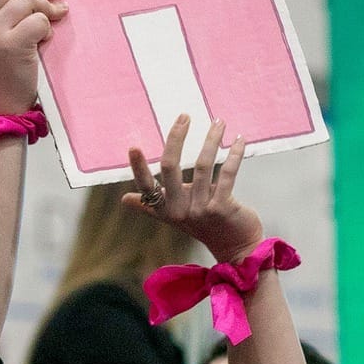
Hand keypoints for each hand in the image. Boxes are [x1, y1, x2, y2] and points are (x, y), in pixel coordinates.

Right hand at [127, 115, 262, 264]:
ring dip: (211, 139)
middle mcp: (179, 210)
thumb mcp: (175, 216)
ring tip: (218, 121)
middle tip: (184, 116)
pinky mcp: (222, 207)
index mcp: (165, 209)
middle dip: (176, 138)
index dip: (138, 167)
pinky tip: (238, 140)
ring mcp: (201, 209)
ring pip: (202, 166)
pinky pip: (226, 174)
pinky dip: (233, 154)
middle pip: (170, 168)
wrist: (235, 247)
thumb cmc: (204, 226)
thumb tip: (125, 199)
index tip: (133, 147)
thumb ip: (151, 205)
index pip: (146, 186)